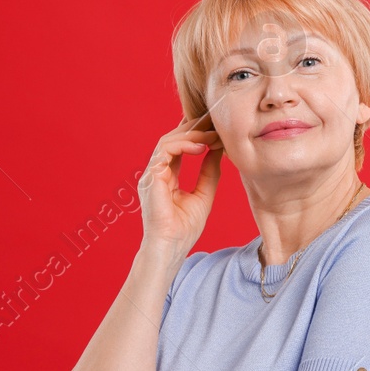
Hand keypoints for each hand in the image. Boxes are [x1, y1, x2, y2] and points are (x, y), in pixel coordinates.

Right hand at [138, 115, 223, 255]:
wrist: (171, 247)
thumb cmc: (184, 229)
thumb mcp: (204, 194)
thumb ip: (209, 171)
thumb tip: (219, 149)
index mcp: (166, 176)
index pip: (178, 148)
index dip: (195, 136)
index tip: (216, 130)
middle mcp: (156, 172)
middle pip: (171, 139)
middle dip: (193, 129)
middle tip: (214, 123)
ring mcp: (151, 174)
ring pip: (167, 141)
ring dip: (191, 135)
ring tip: (211, 135)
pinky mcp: (151, 177)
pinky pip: (164, 150)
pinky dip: (183, 144)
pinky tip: (201, 147)